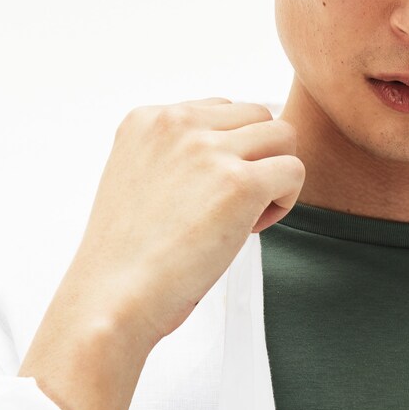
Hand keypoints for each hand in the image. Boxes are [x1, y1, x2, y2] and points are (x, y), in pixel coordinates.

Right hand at [64, 97, 304, 348]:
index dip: (226, 156)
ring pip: (283, 136)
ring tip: (243, 218)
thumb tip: (226, 158)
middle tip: (228, 210)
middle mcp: (176, 123)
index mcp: (146, 120)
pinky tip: (251, 230)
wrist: (114, 298)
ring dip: (273, 177)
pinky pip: (294, 171)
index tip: (204, 198)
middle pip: (257, 116)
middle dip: (256, 160)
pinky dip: (284, 201)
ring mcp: (208, 151)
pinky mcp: (238, 184)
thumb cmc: (125, 260)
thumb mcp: (138, 184)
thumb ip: (174, 158)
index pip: (220, 111)